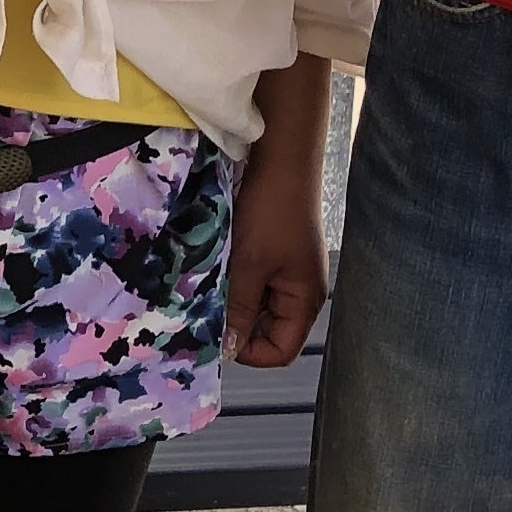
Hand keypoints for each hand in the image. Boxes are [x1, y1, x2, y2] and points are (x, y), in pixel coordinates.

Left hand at [225, 128, 331, 368]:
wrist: (281, 159)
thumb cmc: (271, 211)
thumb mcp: (251, 264)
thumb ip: (241, 309)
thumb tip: (229, 349)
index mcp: (305, 300)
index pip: (281, 350)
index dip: (250, 352)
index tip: (217, 337)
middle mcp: (301, 290)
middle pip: (270, 329)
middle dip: (239, 324)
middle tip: (206, 312)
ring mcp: (289, 271)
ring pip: (258, 304)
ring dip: (234, 300)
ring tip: (209, 288)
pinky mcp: (276, 253)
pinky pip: (255, 281)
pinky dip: (237, 280)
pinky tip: (217, 268)